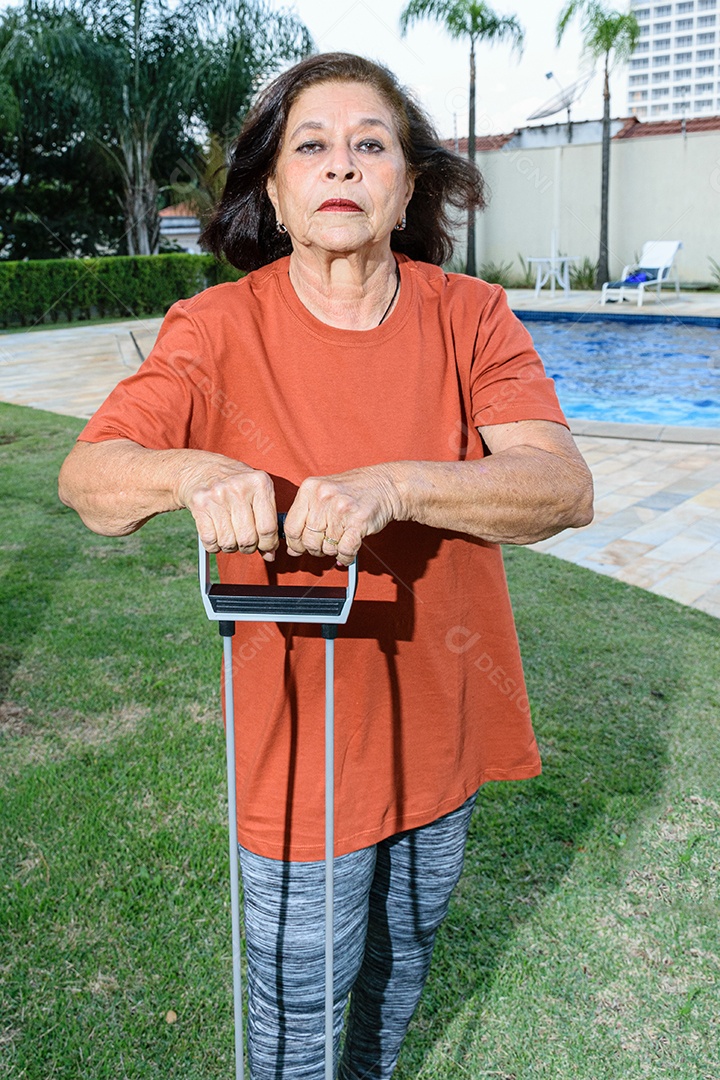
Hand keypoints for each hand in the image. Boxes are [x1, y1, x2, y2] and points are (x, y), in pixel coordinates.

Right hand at [176, 454, 277, 559]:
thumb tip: (270, 554)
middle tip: (246, 541)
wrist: (201, 468)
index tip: (267, 547)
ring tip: (231, 534)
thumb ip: (268, 521)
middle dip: (248, 547)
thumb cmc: (236, 484)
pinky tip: (216, 533)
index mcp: (260, 483)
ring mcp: (217, 495)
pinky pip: (210, 541)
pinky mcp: (199, 504)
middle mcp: (239, 487)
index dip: (269, 544)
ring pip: (228, 543)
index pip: (268, 528)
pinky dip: (214, 545)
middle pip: (248, 539)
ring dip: (230, 546)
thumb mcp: (257, 492)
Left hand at [283, 465, 401, 565]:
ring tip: (340, 540)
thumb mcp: (323, 493)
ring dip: (333, 551)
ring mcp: (341, 510)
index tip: (299, 547)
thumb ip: (305, 517)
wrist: (386, 485)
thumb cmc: (354, 490)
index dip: (294, 543)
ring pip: (327, 548)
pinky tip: (348, 552)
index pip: (291, 527)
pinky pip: (345, 551)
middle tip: (324, 545)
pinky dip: (346, 557)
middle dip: (315, 549)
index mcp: (310, 489)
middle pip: (308, 541)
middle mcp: (323, 497)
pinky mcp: (358, 522)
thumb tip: (292, 548)